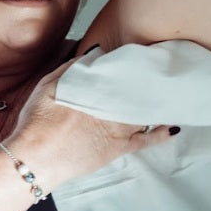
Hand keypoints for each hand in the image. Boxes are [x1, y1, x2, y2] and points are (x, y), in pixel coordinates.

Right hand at [3, 56, 176, 191]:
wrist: (38, 156)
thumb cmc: (39, 122)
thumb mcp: (47, 85)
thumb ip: (71, 68)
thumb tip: (92, 54)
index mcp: (96, 87)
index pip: (122, 71)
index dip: (133, 63)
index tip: (142, 56)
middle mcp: (112, 105)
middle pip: (138, 89)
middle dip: (149, 81)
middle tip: (162, 71)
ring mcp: (120, 127)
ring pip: (146, 110)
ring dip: (157, 102)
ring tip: (168, 94)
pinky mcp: (120, 148)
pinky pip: (148, 140)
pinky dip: (162, 133)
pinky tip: (172, 127)